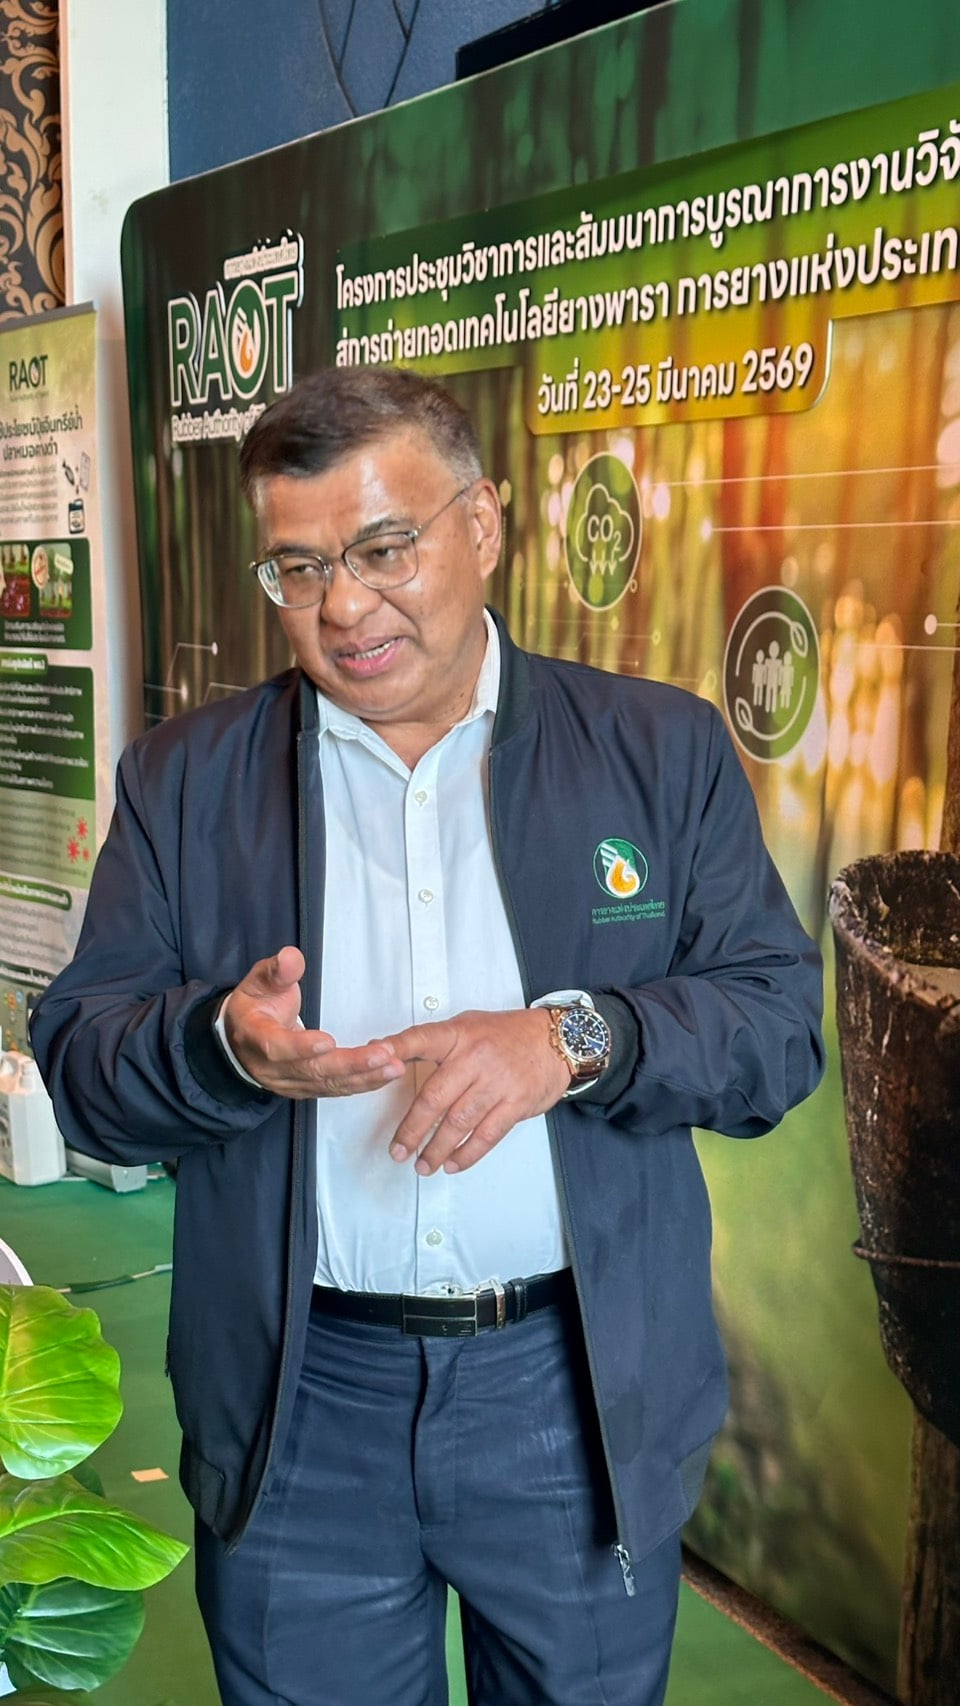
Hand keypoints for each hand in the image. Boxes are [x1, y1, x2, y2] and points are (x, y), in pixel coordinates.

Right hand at [224, 946, 405, 1099]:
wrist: (241, 1038)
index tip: (327, 1042)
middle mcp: (273, 1068)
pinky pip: (336, 1089)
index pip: (277, 1047)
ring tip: (393, 1066)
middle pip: (312, 1070)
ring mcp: (291, 1082)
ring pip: (328, 1084)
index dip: (301, 1047)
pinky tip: (384, 1074)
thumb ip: (277, 971)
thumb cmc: (254, 1007)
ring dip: (364, 1076)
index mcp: (256, 1038)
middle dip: (350, 1064)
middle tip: (382, 1055)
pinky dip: (363, 1083)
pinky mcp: (307, 1088)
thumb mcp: (258, 981)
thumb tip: (291, 958)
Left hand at [379, 1008, 570, 1174]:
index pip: (421, 1038)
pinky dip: (467, 1154)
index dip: (396, 1049)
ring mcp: (498, 1081)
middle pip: (435, 1097)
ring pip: (459, 1122)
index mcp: (459, 1034)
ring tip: (422, 1165)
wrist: (555, 1040)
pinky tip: (452, 1163)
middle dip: (412, 1129)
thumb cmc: (506, 1035)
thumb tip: (383, 1051)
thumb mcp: (467, 1026)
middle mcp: (476, 1057)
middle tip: (398, 1150)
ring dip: (437, 1149)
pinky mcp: (516, 1103)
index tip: (372, 1058)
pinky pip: (487, 1135)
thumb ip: (429, 1041)